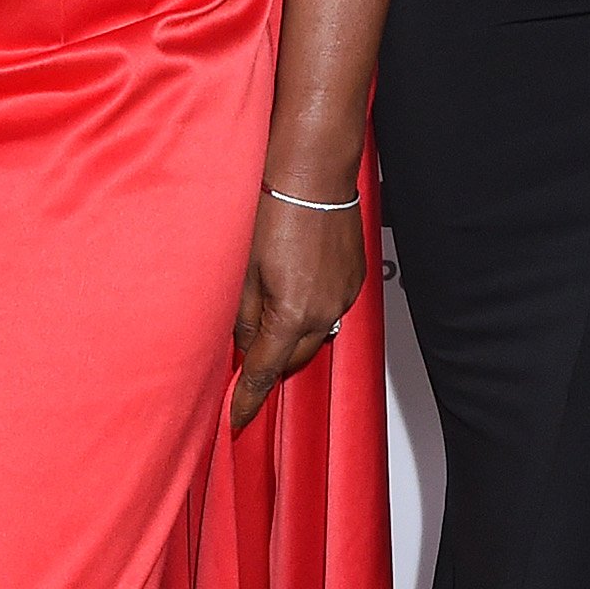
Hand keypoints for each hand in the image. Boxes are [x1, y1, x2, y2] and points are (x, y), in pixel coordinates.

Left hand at [230, 188, 363, 429]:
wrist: (312, 170)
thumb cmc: (272, 206)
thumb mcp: (240, 269)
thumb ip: (240, 316)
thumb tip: (240, 342)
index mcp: (292, 314)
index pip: (263, 370)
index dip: (246, 399)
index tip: (235, 418)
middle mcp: (325, 311)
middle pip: (292, 359)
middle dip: (268, 363)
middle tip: (241, 360)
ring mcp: (344, 296)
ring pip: (313, 336)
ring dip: (289, 336)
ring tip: (264, 314)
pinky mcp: (354, 280)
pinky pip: (328, 311)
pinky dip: (307, 312)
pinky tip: (290, 289)